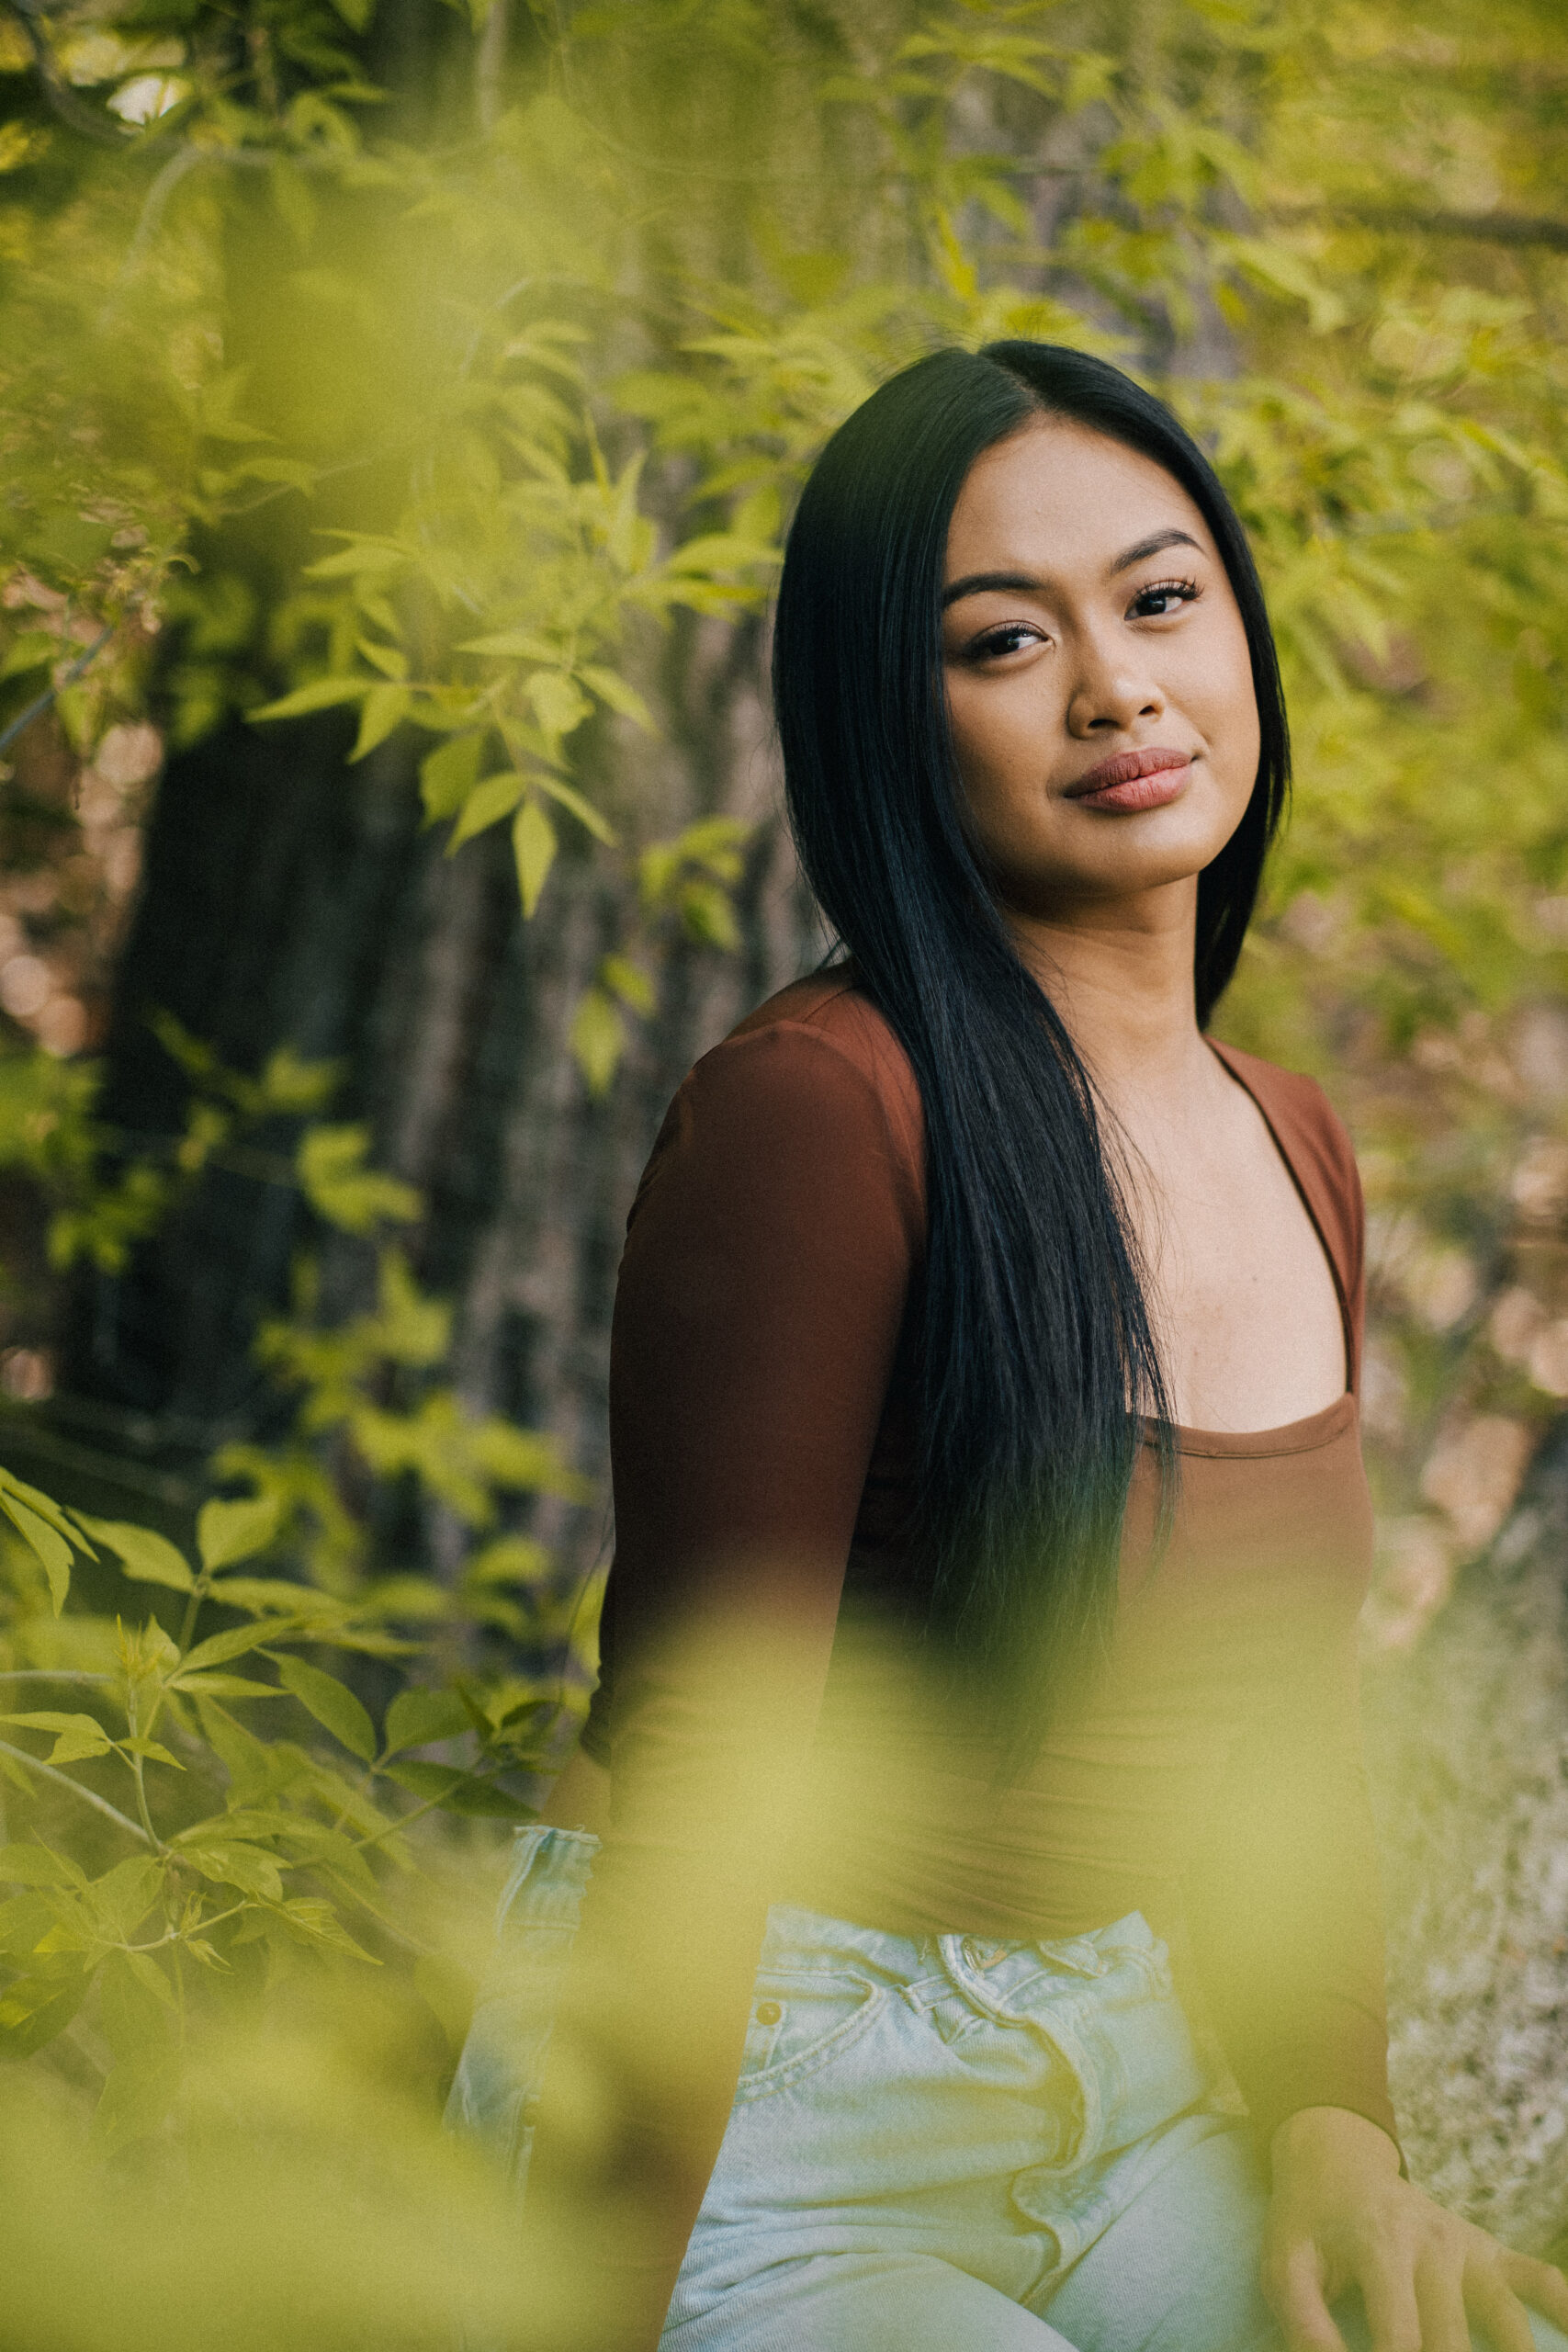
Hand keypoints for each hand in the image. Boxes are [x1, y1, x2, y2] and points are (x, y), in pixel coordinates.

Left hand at [1263, 2106, 1567, 2351]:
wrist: (1337, 2160)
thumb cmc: (1309, 2223)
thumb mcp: (1285, 2264)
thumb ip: (1305, 2324)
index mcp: (1381, 2244)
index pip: (1401, 2337)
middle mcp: (1433, 2242)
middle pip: (1454, 2341)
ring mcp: (1467, 2246)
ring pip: (1506, 2320)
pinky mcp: (1488, 2250)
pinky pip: (1537, 2277)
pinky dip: (1561, 2306)